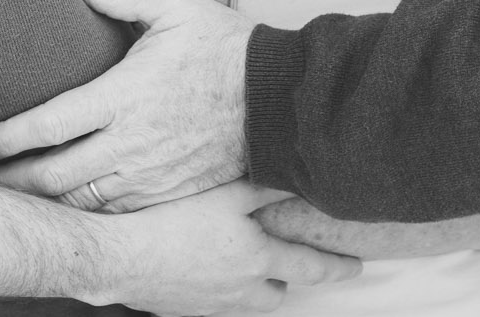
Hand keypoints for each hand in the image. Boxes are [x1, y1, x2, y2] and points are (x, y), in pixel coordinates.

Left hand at [0, 0, 251, 211]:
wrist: (278, 100)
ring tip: (8, 196)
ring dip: (39, 202)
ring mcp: (148, 175)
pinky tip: (61, 208)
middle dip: (9, 179)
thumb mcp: (172, 6)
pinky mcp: (166, 194)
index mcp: (124, 96)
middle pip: (53, 175)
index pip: (48, 125)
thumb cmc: (224, 47)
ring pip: (79, 201)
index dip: (5, 139)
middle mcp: (130, 144)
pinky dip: (80, 214)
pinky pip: (112, 213)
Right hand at [91, 182, 361, 314]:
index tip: (357, 266)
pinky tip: (202, 270)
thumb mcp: (225, 194)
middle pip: (277, 294)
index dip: (337, 266)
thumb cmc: (172, 221)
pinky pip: (213, 304)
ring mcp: (212, 304)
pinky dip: (217, 290)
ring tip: (245, 267)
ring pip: (246, 303)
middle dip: (287, 282)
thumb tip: (295, 176)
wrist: (122, 257)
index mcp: (258, 260)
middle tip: (290, 267)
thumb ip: (263, 186)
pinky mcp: (183, 309)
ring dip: (253, 288)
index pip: (311, 266)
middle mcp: (241, 289)